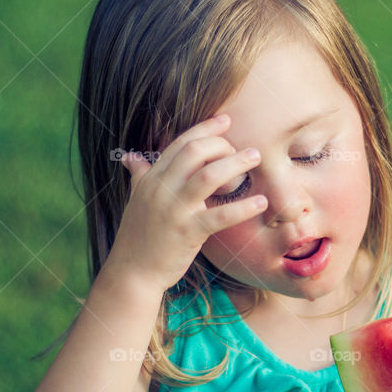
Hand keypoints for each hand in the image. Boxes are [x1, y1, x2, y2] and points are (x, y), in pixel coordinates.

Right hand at [104, 113, 266, 291]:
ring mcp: (174, 210)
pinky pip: (220, 216)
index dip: (204, 129)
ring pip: (208, 176)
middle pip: (195, 151)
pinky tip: (261, 201)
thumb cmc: (138, 237)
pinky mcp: (188, 232)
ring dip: (235, 163)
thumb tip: (130, 157)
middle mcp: (161, 189)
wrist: (132, 272)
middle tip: (243, 149)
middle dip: (222, 144)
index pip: (179, 143)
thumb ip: (138, 176)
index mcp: (151, 179)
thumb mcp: (135, 200)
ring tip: (255, 158)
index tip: (225, 120)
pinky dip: (243, 207)